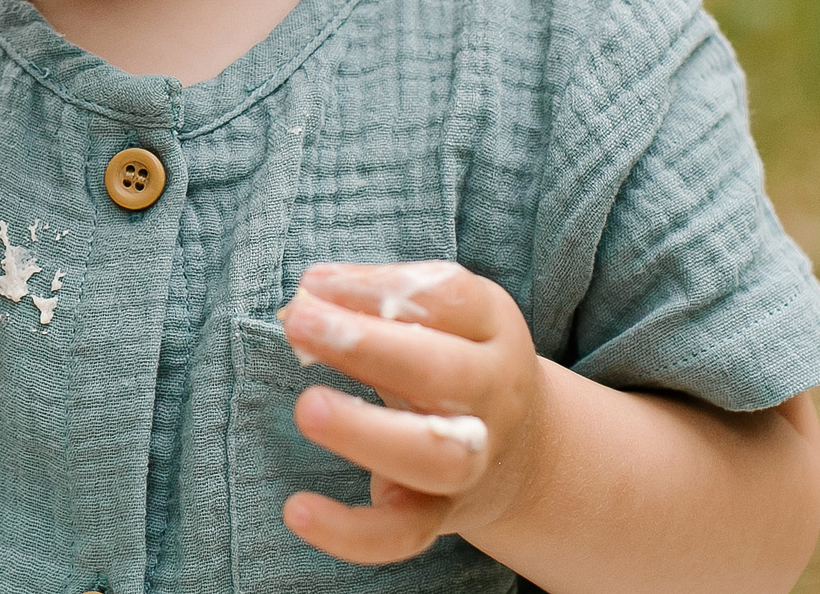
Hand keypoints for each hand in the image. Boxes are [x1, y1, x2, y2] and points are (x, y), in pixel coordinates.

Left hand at [275, 261, 541, 564]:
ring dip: (364, 431)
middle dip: (367, 346)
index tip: (313, 284)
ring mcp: (472, 461)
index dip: (377, 287)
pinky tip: (296, 509)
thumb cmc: (453, 361)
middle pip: (445, 375)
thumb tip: (309, 294)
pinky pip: (402, 534)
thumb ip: (380, 301)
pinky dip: (349, 532)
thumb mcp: (440, 318)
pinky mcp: (438, 514)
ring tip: (308, 407)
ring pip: (434, 459)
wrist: (523, 454)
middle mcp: (493, 396)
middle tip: (299, 322)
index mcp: (493, 331)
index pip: (448, 299)